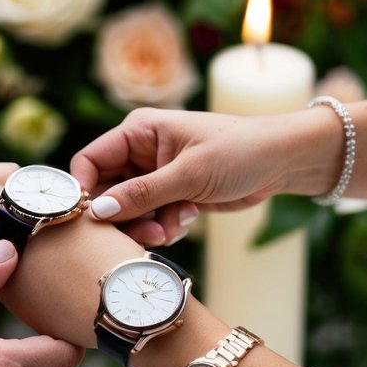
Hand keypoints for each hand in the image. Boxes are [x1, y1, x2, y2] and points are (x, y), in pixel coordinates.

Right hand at [69, 108, 291, 245]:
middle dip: (123, 217)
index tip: (91, 220)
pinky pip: (151, 219)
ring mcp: (156, 176)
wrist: (281, 162)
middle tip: (147, 234)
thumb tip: (97, 211)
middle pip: (106, 192)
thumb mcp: (189, 173)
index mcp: (138, 131)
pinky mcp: (172, 196)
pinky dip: (165, 227)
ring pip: (128, 211)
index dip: (84, 190)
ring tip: (172, 229)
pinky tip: (188, 221)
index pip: (89, 160)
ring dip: (147, 226)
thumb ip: (142, 194)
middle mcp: (141, 152)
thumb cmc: (239, 151)